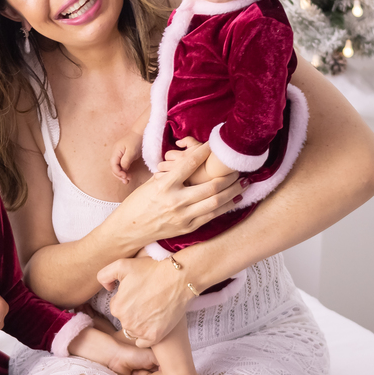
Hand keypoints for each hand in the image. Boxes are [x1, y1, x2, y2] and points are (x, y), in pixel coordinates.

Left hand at [97, 256, 189, 347]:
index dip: (127, 298)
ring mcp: (140, 331)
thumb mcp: (122, 265)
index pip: (117, 306)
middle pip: (125, 319)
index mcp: (116, 307)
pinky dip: (147, 334)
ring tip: (153, 309)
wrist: (179, 279)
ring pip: (134, 330)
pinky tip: (154, 322)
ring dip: (140, 323)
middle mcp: (126, 322)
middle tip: (147, 299)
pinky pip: (143, 342)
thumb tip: (107, 289)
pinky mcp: (154, 337)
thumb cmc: (151, 270)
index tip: (139, 292)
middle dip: (133, 311)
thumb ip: (104, 275)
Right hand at [110, 132, 142, 183]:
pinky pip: (120, 165)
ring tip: (127, 180)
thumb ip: (126, 160)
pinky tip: (127, 174)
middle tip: (126, 180)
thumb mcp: (132, 151)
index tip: (125, 176)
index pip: (113, 164)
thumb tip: (123, 169)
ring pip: (117, 167)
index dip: (118, 172)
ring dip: (121, 174)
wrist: (140, 133)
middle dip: (119, 175)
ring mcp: (118, 154)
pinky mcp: (122, 156)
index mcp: (116, 151)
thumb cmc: (136, 141)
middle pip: (113, 167)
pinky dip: (123, 171)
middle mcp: (115, 153)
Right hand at [110, 138, 242, 246]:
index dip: (205, 152)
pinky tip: (234, 199)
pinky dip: (225, 206)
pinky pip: (211, 216)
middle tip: (238, 167)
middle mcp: (175, 201)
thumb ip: (171, 174)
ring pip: (216, 202)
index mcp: (164, 185)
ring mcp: (183, 216)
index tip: (216, 144)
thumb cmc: (138, 203)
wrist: (129, 230)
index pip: (189, 164)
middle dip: (229, 175)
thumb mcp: (151, 184)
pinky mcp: (187, 228)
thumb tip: (189, 161)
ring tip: (244, 182)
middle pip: (210, 186)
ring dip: (233, 191)